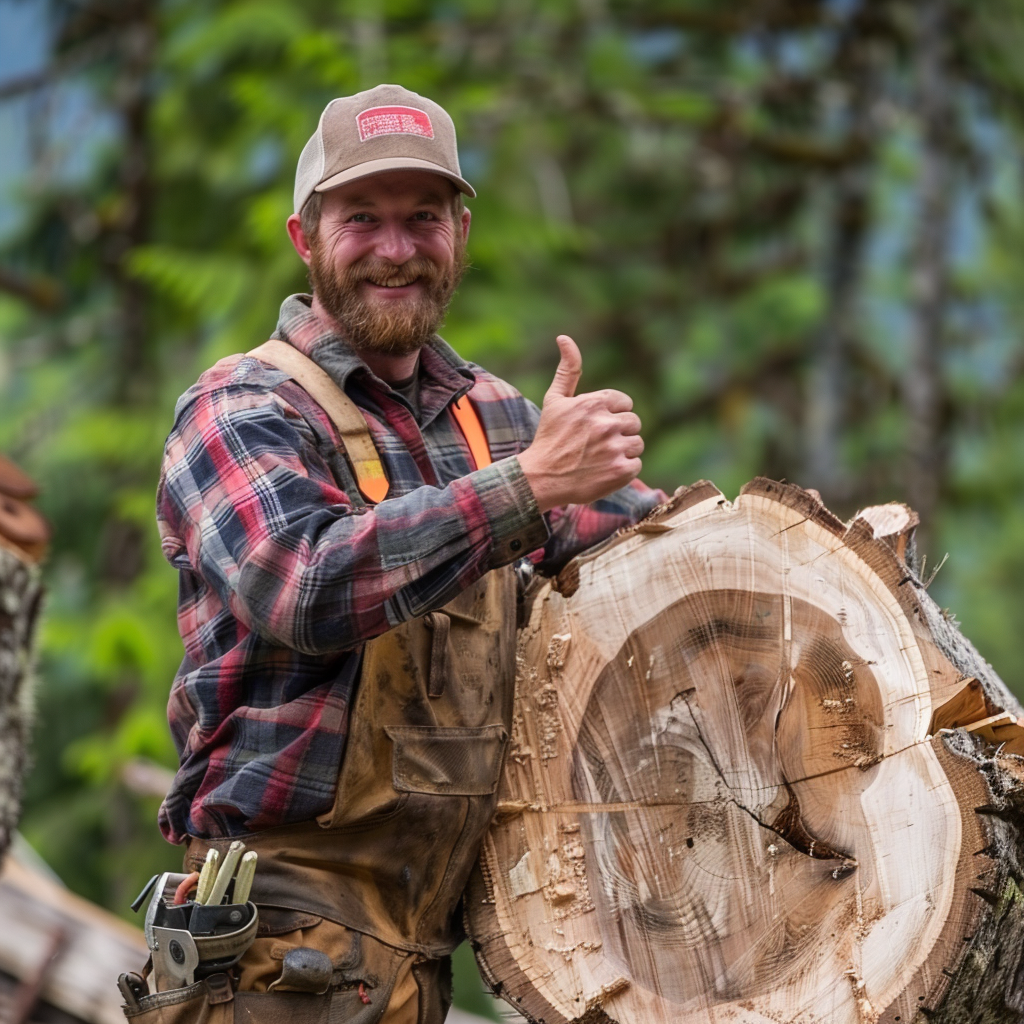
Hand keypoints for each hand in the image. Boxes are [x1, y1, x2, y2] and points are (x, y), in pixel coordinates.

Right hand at [517, 335, 643, 512]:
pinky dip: (623, 470)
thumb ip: (568, 370)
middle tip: (596, 445)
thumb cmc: (548, 437)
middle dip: (618, 432)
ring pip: (637, 444)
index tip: (594, 427)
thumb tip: (564, 337)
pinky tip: (603, 471)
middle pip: (633, 423)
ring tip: (599, 458)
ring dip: (622, 451)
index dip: (611, 415)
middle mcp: (606, 423)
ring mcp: (615, 448)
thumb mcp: (555, 400)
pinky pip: (636, 464)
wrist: (540, 478)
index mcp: (594, 403)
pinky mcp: (620, 470)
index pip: (625, 404)